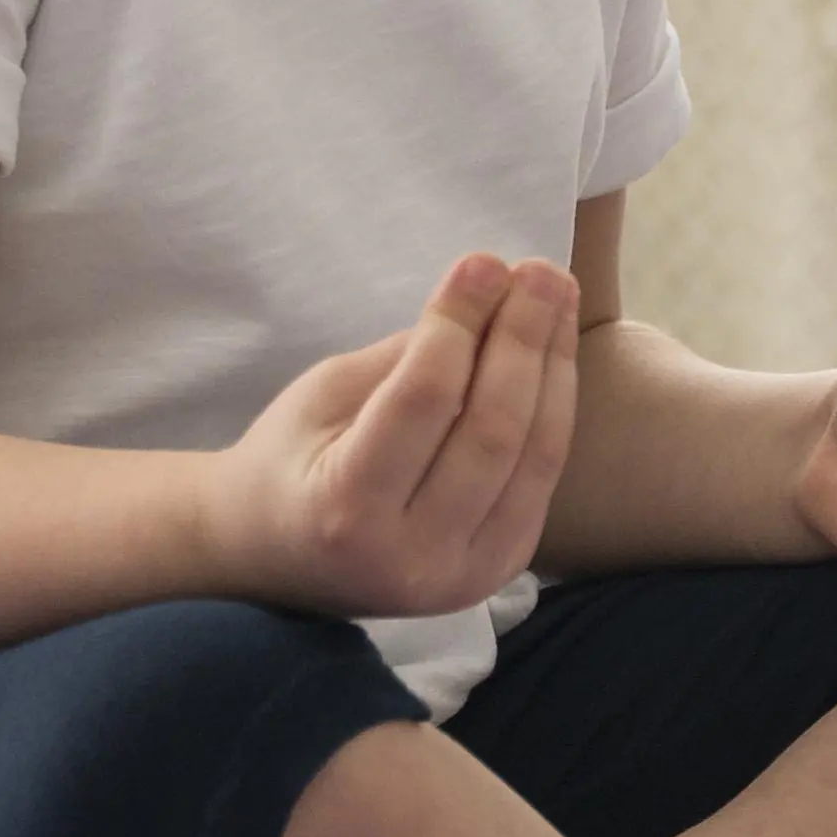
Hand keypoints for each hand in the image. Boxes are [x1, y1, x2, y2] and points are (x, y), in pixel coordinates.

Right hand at [216, 250, 578, 619]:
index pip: (423, 399)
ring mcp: (464, 575)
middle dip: (523, 337)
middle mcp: (412, 557)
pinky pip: (541, 480)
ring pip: (533, 457)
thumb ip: (404, 359)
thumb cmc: (288, 462)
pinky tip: (555, 352)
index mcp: (348, 511)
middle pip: (490, 430)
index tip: (483, 262)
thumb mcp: (322, 396)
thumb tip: (487, 297)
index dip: (460, 322)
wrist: (278, 562)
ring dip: (554, 366)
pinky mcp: (498, 572)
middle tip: (540, 269)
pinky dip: (555, 409)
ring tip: (559, 295)